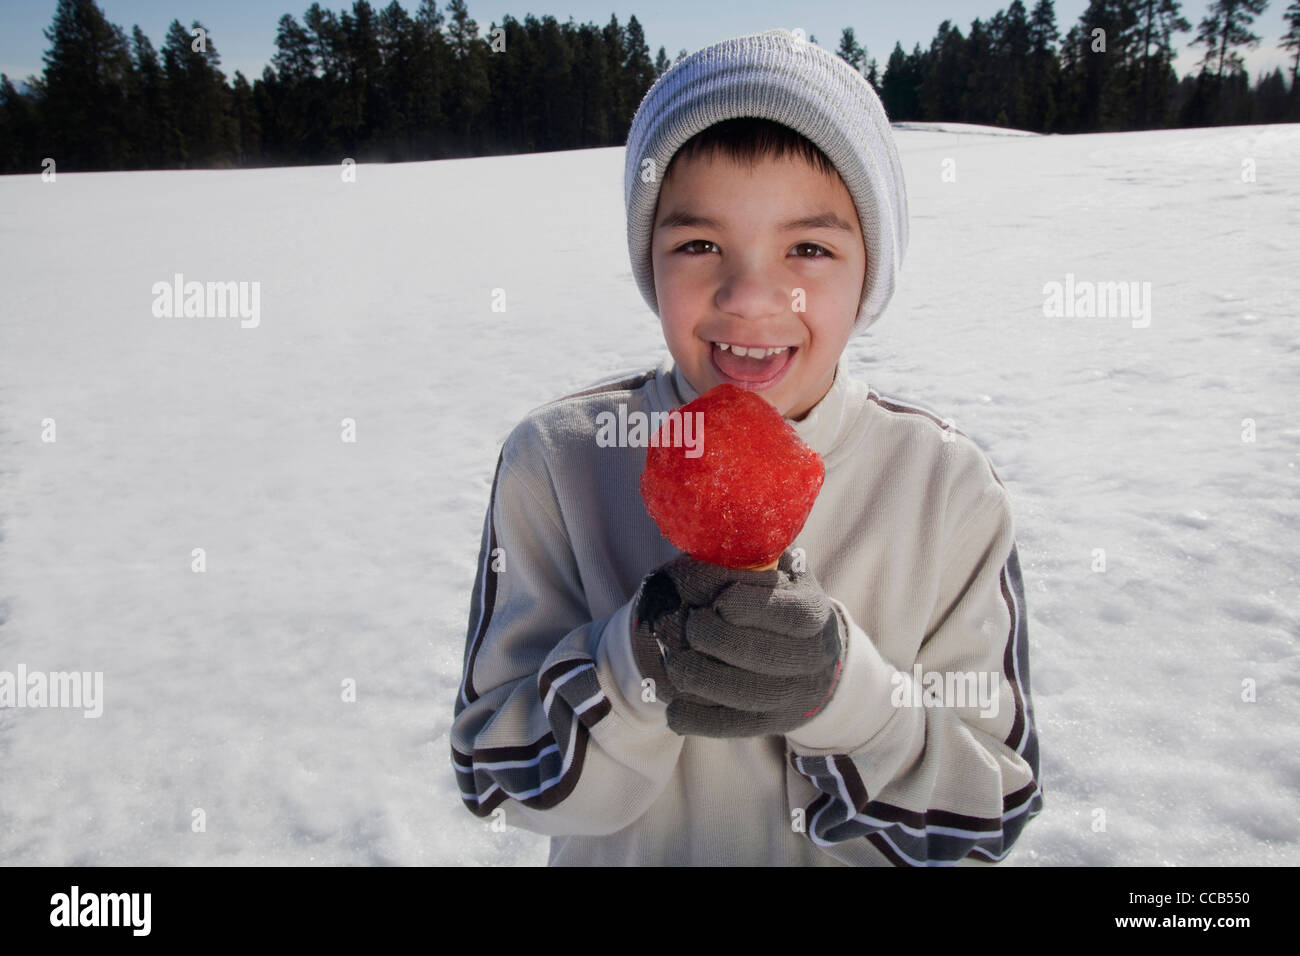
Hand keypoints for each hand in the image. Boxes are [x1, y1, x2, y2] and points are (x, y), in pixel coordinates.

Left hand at [631, 552, 843, 737]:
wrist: (808, 658)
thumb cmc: (774, 600)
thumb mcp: (771, 572)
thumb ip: (742, 561)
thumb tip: (701, 545)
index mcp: (813, 611)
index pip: (790, 612)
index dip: (752, 606)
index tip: (721, 602)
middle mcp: (813, 657)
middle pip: (763, 657)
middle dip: (716, 640)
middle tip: (688, 627)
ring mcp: (794, 695)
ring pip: (744, 695)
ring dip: (700, 678)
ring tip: (675, 662)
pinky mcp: (772, 724)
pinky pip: (731, 727)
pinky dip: (696, 718)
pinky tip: (673, 705)